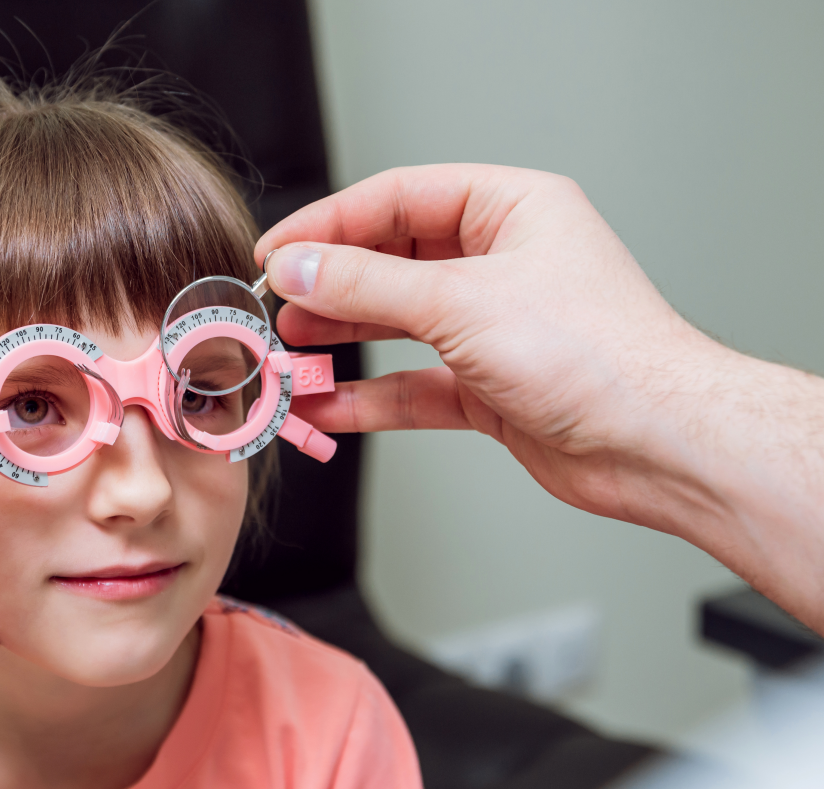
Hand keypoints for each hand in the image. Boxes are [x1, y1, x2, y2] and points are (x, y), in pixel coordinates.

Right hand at [258, 164, 823, 629]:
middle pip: (393, 262)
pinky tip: (328, 409)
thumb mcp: (461, 303)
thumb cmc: (600, 355)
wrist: (658, 444)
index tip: (277, 251)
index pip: (399, 198)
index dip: (331, 223)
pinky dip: (369, 399)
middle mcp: (502, 262)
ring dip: (342, 343)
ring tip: (288, 356)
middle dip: (330, 287)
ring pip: (398, 326)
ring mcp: (494, 327)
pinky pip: (412, 385)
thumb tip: (298, 268)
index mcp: (512, 209)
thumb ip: (367, 286)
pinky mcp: (490, 386)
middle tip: (276, 307)